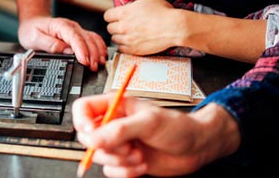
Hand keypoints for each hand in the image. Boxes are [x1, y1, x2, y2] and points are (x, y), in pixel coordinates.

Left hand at [18, 16, 106, 70]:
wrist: (32, 22)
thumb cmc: (32, 30)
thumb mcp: (34, 38)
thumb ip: (50, 44)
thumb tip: (66, 51)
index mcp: (60, 26)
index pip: (75, 38)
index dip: (82, 50)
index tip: (85, 61)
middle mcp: (72, 27)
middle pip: (87, 39)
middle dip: (92, 54)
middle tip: (93, 68)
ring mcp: (77, 31)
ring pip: (93, 39)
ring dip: (98, 52)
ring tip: (99, 65)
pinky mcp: (80, 35)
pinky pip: (94, 40)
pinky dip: (99, 48)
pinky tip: (101, 57)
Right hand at [73, 95, 233, 176]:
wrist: (196, 148)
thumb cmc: (177, 127)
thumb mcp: (149, 123)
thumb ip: (119, 130)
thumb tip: (93, 138)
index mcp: (115, 107)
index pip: (83, 109)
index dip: (82, 122)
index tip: (93, 134)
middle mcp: (113, 125)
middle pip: (88, 138)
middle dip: (108, 147)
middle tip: (128, 146)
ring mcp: (118, 144)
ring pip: (100, 156)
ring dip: (121, 161)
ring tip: (140, 154)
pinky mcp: (124, 161)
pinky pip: (111, 171)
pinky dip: (126, 172)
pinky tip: (142, 164)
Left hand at [104, 0, 178, 54]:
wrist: (175, 27)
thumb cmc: (162, 9)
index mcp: (123, 13)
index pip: (107, 16)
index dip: (112, 15)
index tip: (119, 15)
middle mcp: (123, 27)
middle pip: (109, 28)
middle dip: (115, 25)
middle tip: (125, 24)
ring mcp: (128, 40)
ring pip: (114, 39)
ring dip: (119, 36)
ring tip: (129, 33)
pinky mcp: (135, 50)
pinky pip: (121, 50)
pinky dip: (124, 46)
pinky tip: (132, 41)